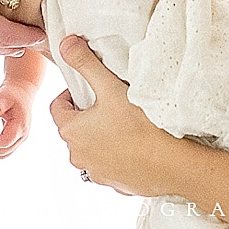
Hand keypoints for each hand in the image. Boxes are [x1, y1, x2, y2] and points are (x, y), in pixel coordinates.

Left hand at [0, 77, 37, 158]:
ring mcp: (20, 138)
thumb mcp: (2, 98)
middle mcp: (22, 135)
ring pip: (4, 154)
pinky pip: (4, 150)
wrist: (22, 91)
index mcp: (20, 126)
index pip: (4, 142)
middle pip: (4, 152)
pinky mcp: (15, 138)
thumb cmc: (12, 93)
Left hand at [49, 35, 179, 196]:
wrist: (171, 164)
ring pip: (91, 148)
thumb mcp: (111, 87)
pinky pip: (109, 165)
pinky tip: (135, 145)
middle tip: (110, 104)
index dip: (71, 93)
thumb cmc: (141, 127)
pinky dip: (116, 155)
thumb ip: (86, 64)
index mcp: (71, 131)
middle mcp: (77, 155)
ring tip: (125, 124)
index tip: (90, 88)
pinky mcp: (114, 184)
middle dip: (87, 115)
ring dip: (101, 137)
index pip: (57, 106)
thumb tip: (66, 45)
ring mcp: (95, 172)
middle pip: (74, 128)